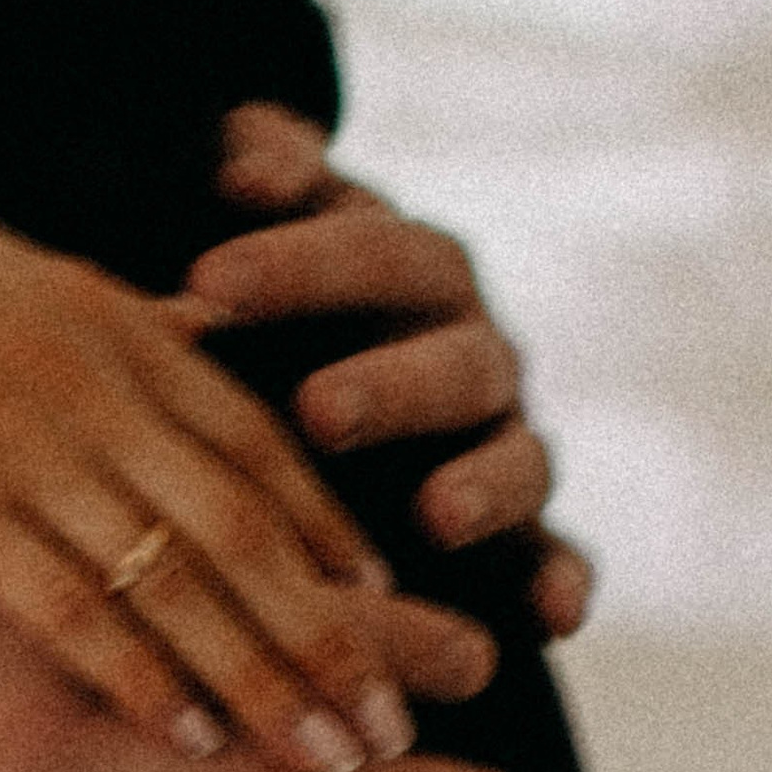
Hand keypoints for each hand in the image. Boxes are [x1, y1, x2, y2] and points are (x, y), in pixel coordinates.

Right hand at [0, 171, 499, 771]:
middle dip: (334, 635)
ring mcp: (22, 445)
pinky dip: (145, 677)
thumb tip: (176, 327)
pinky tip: (201, 742)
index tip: (394, 613)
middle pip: (246, 526)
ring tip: (340, 767)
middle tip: (405, 726)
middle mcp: (88, 381)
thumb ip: (91, 320)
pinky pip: (73, 612)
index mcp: (103, 322)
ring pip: (182, 579)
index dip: (328, 533)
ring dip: (269, 679)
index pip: (252, 441)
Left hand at [184, 105, 593, 641]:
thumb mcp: (263, 226)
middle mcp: (471, 348)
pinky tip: (554, 618)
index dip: (295, 264)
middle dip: (390, 385)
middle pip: (450, 357)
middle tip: (318, 411)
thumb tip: (242, 152)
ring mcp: (503, 439)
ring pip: (517, 455)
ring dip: (485, 485)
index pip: (367, 249)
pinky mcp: (524, 528)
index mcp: (410, 267)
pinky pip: (558, 554)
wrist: (338, 366)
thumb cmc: (276, 294)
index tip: (207, 280)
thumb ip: (259, 174)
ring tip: (438, 516)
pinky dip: (564, 581)